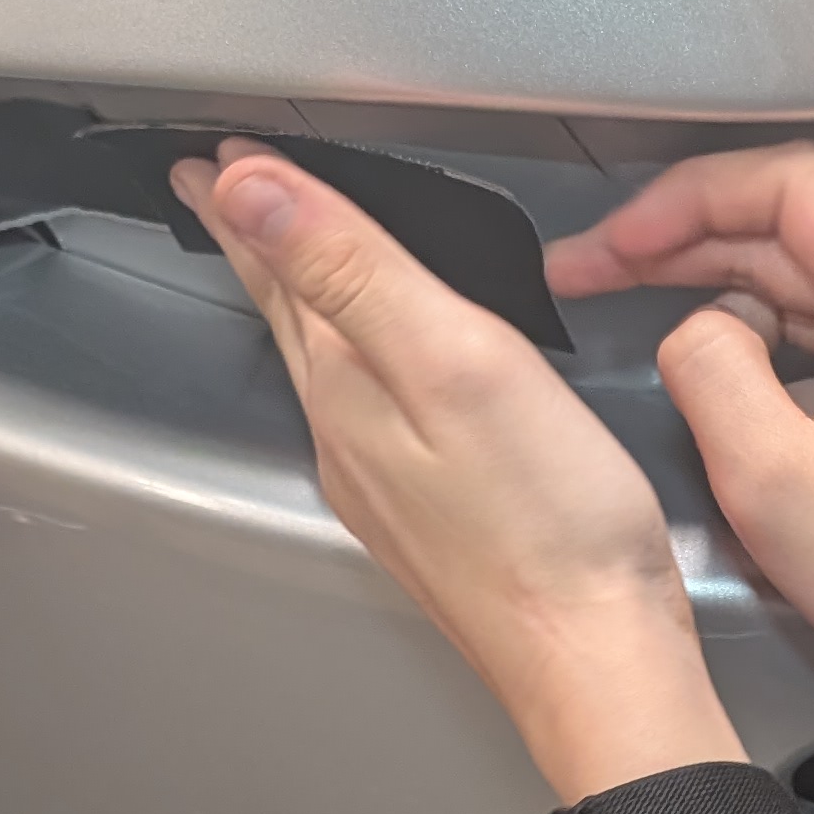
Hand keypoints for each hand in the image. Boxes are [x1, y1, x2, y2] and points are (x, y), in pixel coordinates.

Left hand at [174, 140, 731, 804]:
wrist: (597, 659)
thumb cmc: (549, 525)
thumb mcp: (450, 361)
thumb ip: (351, 268)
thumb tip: (248, 190)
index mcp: (348, 388)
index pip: (282, 266)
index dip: (254, 197)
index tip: (216, 153)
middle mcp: (352, 440)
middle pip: (293, 316)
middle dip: (261, 245)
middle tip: (228, 196)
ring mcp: (390, 487)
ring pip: (330, 368)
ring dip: (304, 303)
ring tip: (289, 262)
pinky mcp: (437, 520)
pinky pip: (377, 418)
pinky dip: (363, 366)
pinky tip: (387, 372)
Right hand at [550, 144, 813, 813]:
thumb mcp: (771, 481)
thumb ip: (709, 372)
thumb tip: (688, 327)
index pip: (791, 187)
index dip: (688, 199)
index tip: (620, 242)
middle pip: (791, 226)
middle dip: (682, 238)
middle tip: (590, 269)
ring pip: (801, 276)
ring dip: (711, 283)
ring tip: (625, 301)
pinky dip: (755, 334)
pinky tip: (702, 362)